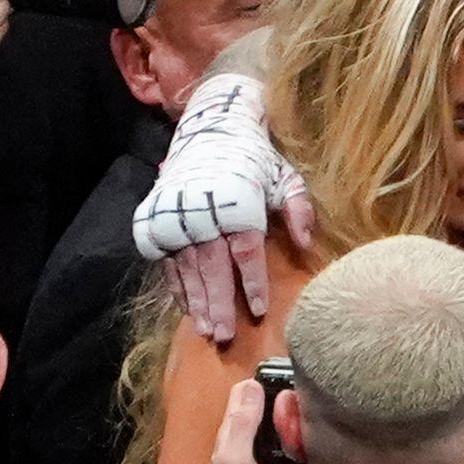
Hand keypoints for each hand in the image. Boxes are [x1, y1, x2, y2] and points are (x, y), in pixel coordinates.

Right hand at [132, 74, 316, 339]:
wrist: (212, 128)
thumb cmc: (255, 159)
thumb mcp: (286, 177)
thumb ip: (298, 208)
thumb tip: (307, 243)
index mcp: (238, 204)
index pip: (245, 254)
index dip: (252, 284)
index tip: (259, 310)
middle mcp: (203, 212)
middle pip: (211, 268)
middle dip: (218, 304)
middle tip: (223, 336)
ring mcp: (176, 217)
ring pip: (186, 268)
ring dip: (196, 301)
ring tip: (205, 329)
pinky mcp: (156, 219)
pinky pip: (167, 259)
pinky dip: (177, 284)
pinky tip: (187, 306)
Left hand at [176, 379, 307, 463]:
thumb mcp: (235, 458)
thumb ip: (242, 424)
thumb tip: (250, 382)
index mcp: (229, 441)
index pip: (245, 403)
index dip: (264, 387)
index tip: (294, 376)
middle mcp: (241, 454)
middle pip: (267, 426)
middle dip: (288, 414)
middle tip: (319, 403)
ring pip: (281, 452)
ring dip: (299, 445)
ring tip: (326, 432)